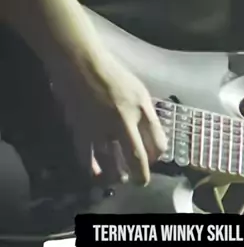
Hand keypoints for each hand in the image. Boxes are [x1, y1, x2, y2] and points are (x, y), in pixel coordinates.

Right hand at [48, 47, 166, 185]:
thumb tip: (153, 137)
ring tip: (120, 178)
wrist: (80, 64)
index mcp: (140, 109)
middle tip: (141, 182)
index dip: (159, 154)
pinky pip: (86, 156)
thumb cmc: (113, 74)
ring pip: (111, 161)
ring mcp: (100, 128)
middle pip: (136, 157)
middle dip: (141, 174)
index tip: (157, 157)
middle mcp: (123, 122)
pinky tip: (96, 174)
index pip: (157, 141)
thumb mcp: (139, 91)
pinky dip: (92, 168)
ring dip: (117, 174)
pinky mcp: (81, 129)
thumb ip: (147, 114)